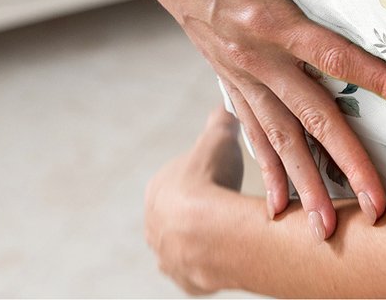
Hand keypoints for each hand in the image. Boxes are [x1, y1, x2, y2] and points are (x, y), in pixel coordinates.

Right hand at [126, 0, 385, 237]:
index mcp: (264, 18)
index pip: (331, 56)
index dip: (375, 81)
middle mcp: (252, 56)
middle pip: (310, 116)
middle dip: (346, 163)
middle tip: (377, 207)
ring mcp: (237, 71)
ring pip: (278, 136)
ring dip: (305, 183)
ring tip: (327, 230)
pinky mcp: (227, 75)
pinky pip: (251, 128)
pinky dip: (266, 166)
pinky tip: (278, 203)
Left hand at [145, 108, 243, 294]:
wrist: (213, 230)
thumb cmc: (210, 179)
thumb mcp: (218, 136)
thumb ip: (220, 121)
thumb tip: (225, 106)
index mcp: (156, 190)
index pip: (176, 180)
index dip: (199, 175)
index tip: (219, 174)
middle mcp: (153, 226)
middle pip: (179, 215)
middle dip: (200, 209)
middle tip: (228, 200)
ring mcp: (167, 256)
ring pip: (186, 244)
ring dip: (205, 237)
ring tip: (232, 226)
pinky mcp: (185, 280)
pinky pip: (200, 268)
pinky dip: (214, 260)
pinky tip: (231, 248)